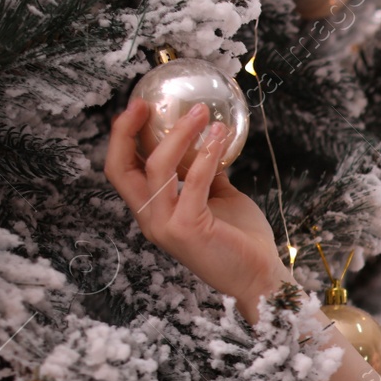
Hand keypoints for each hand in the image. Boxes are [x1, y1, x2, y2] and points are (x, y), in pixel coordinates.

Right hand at [105, 98, 288, 315]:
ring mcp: (166, 226)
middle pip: (119, 168)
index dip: (122, 137)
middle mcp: (151, 220)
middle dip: (126, 130)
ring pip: (156, 167)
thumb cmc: (242, 241)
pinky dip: (206, 153)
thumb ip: (203, 173)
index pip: (122, 171)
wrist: (261, 278)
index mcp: (154, 212)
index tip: (138, 107)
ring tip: (201, 112)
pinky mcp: (187, 229)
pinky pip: (192, 180)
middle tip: (147, 102)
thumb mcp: (217, 198)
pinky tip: (220, 136)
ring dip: (178, 133)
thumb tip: (205, 140)